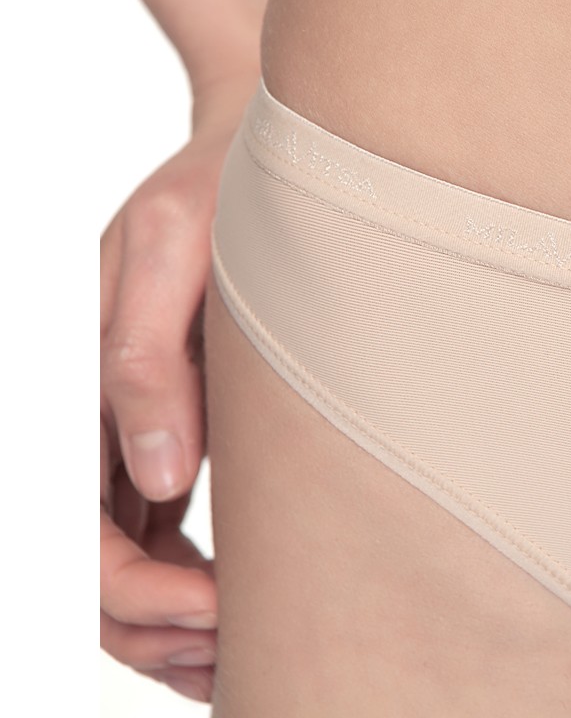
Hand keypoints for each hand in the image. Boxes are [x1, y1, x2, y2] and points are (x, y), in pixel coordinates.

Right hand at [100, 74, 255, 701]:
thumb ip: (144, 356)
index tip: (219, 609)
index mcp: (75, 384)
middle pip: (96, 569)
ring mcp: (131, 434)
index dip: (140, 592)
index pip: (78, 529)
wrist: (246, 170)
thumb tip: (159, 476)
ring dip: (172, 626)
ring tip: (241, 649)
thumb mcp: (169, 248)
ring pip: (128, 564)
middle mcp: (95, 421)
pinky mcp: (171, 432)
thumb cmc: (210, 195)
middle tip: (240, 645)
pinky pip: (160, 532)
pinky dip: (191, 585)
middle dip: (157, 628)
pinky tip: (235, 605)